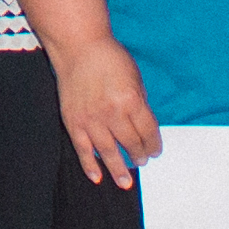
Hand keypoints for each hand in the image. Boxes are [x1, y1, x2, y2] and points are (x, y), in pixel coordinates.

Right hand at [48, 35, 159, 186]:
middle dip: (138, 155)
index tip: (155, 151)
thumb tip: (142, 126)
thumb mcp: (135, 77)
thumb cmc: (110, 58)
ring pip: (107, 151)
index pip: (148, 131)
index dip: (154, 144)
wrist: (78, 46)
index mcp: (132, 100)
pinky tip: (97, 177)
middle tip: (141, 161)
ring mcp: (91, 119)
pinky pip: (82, 148)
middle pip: (130, 143)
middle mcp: (112, 113)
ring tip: (125, 182)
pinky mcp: (73, 121)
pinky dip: (89, 165)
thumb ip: (140, 102)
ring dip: (118, 168)